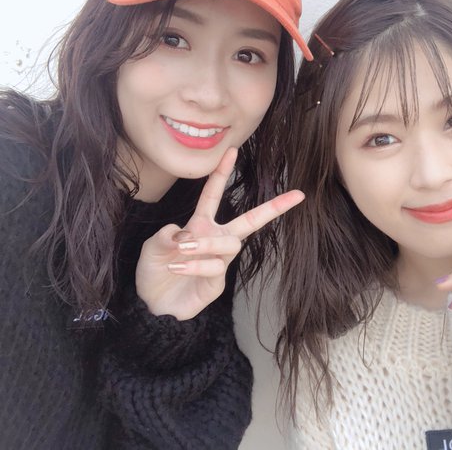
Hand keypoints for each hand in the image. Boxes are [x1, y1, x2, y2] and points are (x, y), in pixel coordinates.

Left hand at [135, 148, 304, 319]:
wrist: (153, 304)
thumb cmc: (155, 272)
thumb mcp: (152, 248)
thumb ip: (164, 236)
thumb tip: (181, 231)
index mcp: (200, 225)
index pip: (213, 195)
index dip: (222, 172)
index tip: (232, 150)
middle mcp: (215, 240)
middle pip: (250, 220)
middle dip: (274, 207)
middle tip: (296, 196)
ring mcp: (219, 261)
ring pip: (229, 244)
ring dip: (206, 244)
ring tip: (182, 249)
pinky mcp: (217, 283)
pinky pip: (214, 268)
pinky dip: (195, 264)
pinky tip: (178, 265)